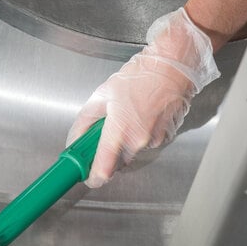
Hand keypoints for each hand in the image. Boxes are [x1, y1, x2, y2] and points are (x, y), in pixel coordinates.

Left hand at [67, 7, 219, 187]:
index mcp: (119, 129)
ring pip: (132, 153)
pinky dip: (141, 136)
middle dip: (109, 154)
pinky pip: (147, 144)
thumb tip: (74, 141)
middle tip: (105, 135)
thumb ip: (84, 122)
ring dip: (125, 143)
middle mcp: (138, 140)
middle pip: (117, 163)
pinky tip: (142, 116)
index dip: (93, 177)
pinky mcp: (166, 138)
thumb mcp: (101, 95)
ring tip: (127, 117)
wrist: (172, 68)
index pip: (103, 168)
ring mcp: (154, 140)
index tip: (88, 177)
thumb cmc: (139, 77)